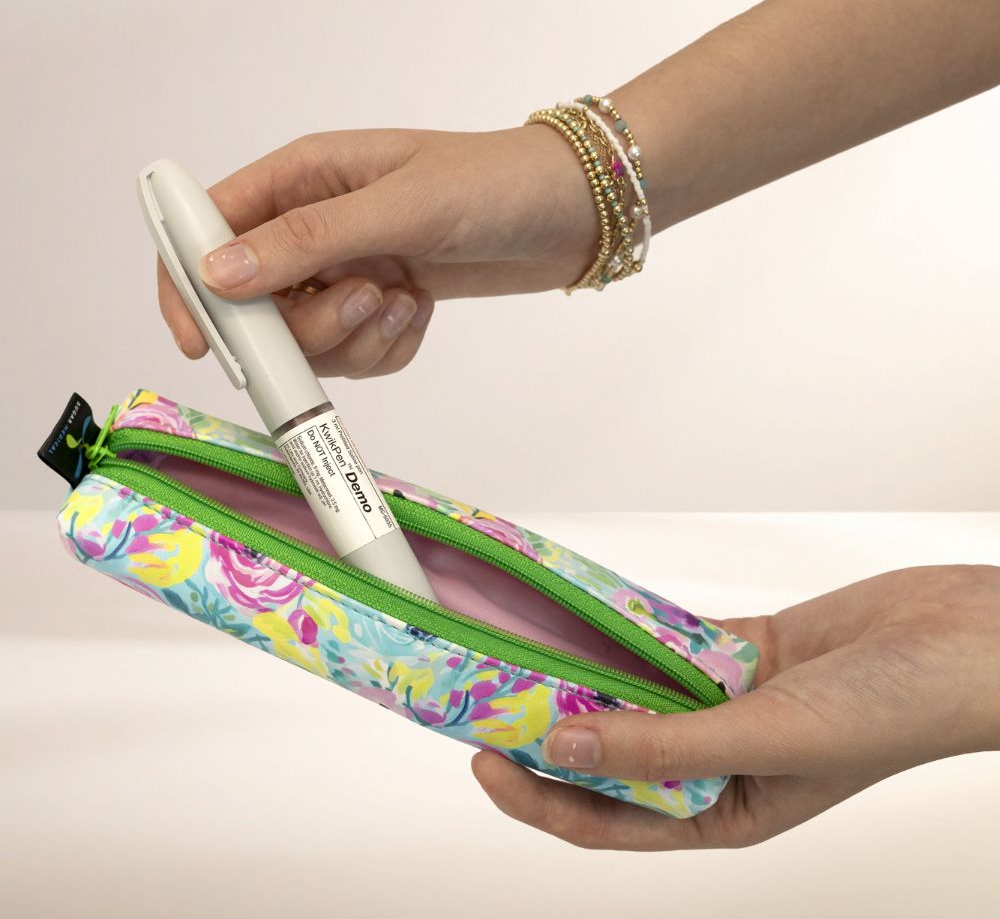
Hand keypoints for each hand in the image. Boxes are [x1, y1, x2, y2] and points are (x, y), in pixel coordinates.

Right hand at [158, 126, 598, 377]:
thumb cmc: (492, 184)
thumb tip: (218, 273)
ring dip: (354, 336)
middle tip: (364, 299)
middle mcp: (315, 225)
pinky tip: (420, 310)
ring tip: (405, 300)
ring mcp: (348, 268)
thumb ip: (308, 239)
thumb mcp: (399, 205)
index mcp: (302, 177)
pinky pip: (357, 353)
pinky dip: (387, 347)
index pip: (211, 230)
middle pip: (258, 302)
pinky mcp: (381, 304)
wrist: (568, 213)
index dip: (192, 286)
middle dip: (307, 323)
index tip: (205, 340)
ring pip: (309, 337)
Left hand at [470, 563, 999, 849]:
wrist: (958, 641)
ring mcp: (723, 704)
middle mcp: (714, 763)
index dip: (538, 797)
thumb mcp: (766, 740)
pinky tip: (589, 620)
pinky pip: (666, 648)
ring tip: (525, 654)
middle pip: (609, 755)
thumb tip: (563, 750)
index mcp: (723, 813)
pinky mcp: (737, 655)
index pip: (607, 819)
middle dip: (549, 734)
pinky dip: (630, 637)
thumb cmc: (891, 712)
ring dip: (586, 680)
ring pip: (634, 697)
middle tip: (489, 698)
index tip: (485, 759)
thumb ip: (663, 748)